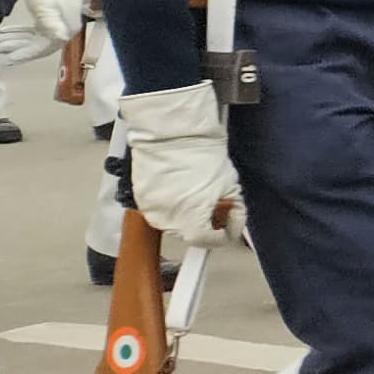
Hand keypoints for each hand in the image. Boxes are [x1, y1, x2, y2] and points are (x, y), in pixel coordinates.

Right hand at [116, 83, 242, 246]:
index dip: (224, 235)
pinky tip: (180, 187)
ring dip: (187, 214)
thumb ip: (233, 208)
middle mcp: (166, 219)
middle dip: (205, 222)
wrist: (171, 132)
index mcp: (189, 219)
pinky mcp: (140, 198)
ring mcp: (149, 209)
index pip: (207, 242)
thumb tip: (234, 219)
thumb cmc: (201, 153)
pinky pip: (159, 209)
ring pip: (174, 223)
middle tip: (216, 205)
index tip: (230, 223)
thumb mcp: (229, 183)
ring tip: (196, 193)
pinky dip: (171, 204)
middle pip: (190, 233)